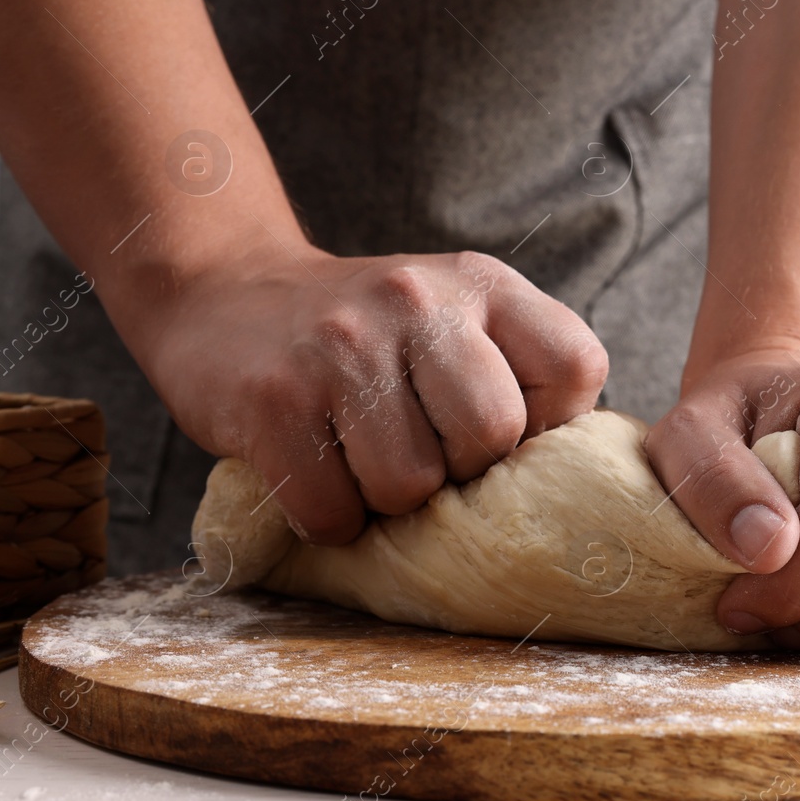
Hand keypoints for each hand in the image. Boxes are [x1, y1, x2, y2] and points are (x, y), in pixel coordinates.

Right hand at [130, 244, 606, 543]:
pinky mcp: (272, 400)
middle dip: (460, 470)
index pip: (575, 366)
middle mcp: (418, 301)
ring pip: (411, 484)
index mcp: (482, 283)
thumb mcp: (456, 319)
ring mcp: (342, 346)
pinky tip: (313, 472)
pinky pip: (332, 511)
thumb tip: (565, 483)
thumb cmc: (367, 336)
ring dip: (387, 499)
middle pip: (493, 435)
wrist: (224, 294)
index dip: (549, 423)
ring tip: (360, 458)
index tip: (498, 431)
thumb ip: (518, 376)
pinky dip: (327, 517)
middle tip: (420, 452)